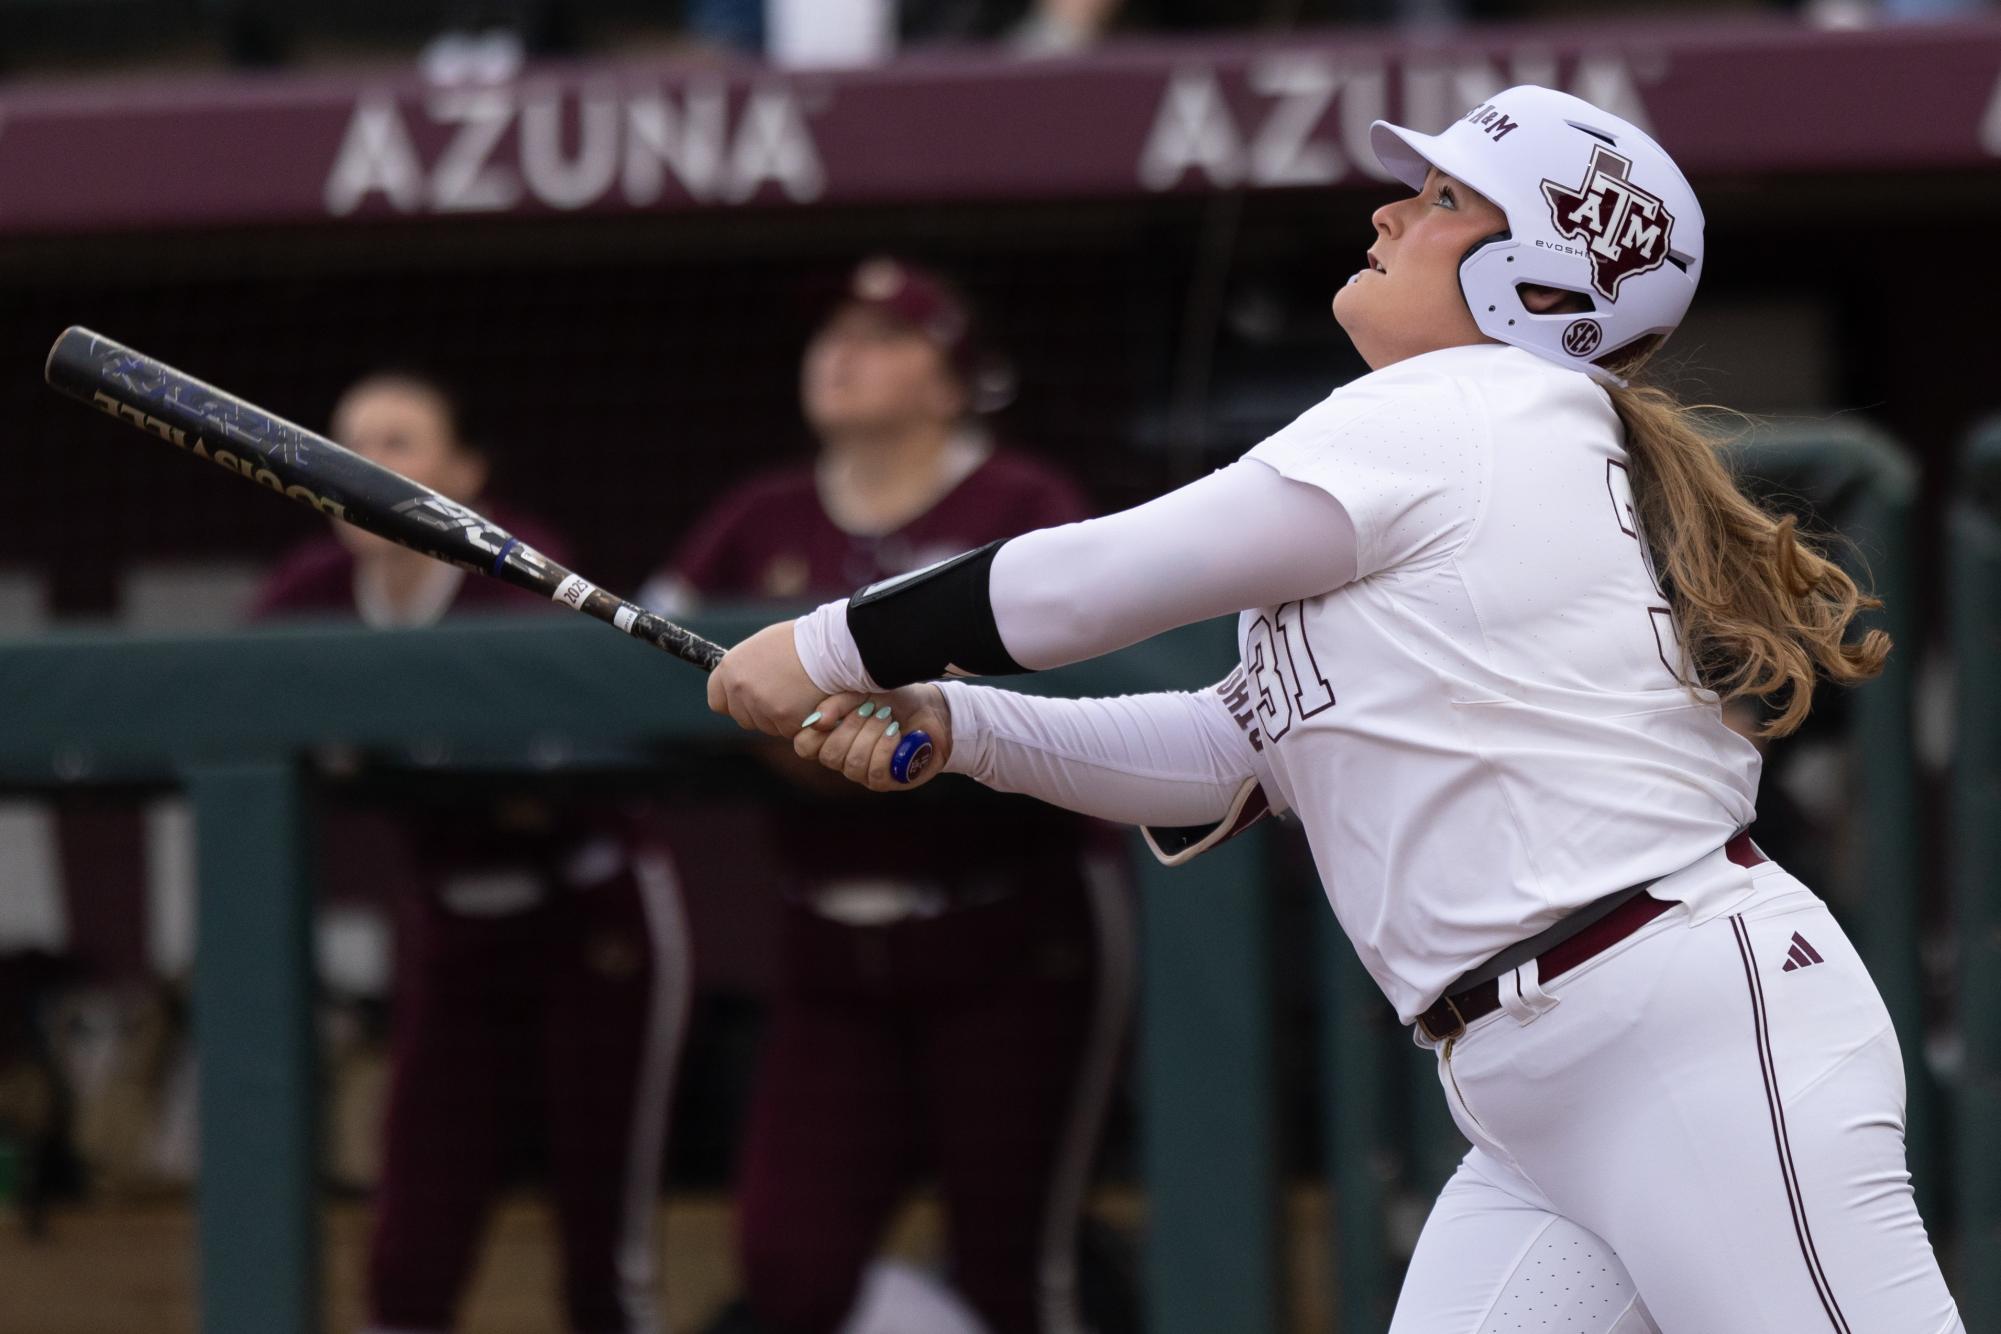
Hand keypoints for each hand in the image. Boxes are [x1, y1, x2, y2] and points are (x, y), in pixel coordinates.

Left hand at [706, 620, 823, 738]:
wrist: (830, 645)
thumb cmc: (800, 641)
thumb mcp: (762, 646)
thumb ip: (746, 668)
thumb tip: (738, 684)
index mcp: (731, 668)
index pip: (717, 701)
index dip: (733, 702)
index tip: (748, 700)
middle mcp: (740, 688)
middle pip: (743, 718)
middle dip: (761, 713)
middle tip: (784, 693)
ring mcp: (761, 706)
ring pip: (767, 727)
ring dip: (781, 718)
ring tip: (799, 693)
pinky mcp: (784, 720)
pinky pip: (788, 731)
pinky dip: (800, 722)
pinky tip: (809, 701)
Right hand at [795, 685, 951, 791]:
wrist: (931, 710)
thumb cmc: (893, 700)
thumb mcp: (862, 692)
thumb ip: (837, 703)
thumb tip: (816, 722)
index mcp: (831, 736)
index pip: (805, 746)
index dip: (812, 733)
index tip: (831, 715)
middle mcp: (843, 758)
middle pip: (829, 755)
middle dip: (850, 727)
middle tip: (870, 708)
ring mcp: (863, 773)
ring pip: (852, 763)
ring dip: (871, 735)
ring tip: (887, 718)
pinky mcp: (885, 781)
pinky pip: (874, 772)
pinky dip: (885, 749)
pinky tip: (896, 734)